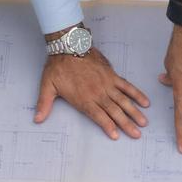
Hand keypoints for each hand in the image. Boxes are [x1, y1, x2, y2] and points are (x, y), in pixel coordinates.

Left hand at [36, 48, 150, 139]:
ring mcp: (106, 84)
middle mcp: (97, 93)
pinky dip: (136, 94)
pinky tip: (144, 102)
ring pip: (123, 101)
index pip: (99, 116)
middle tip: (137, 134)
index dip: (108, 126)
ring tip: (144, 122)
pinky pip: (126, 86)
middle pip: (115, 111)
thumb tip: (36, 119)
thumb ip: (44, 104)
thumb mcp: (47, 87)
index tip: (117, 136)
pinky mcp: (111, 75)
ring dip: (134, 112)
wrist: (68, 46)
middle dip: (126, 124)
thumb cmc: (57, 67)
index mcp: (83, 99)